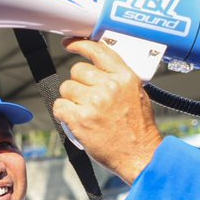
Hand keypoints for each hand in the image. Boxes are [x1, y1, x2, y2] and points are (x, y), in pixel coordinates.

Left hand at [52, 39, 163, 183]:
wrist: (140, 155)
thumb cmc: (139, 129)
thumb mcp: (138, 94)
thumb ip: (119, 78)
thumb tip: (99, 67)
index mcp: (125, 77)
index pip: (98, 50)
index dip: (80, 45)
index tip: (70, 44)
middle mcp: (110, 86)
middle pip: (77, 71)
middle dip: (79, 84)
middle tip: (89, 100)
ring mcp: (94, 102)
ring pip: (66, 88)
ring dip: (71, 100)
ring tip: (86, 113)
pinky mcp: (81, 119)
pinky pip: (60, 106)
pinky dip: (64, 114)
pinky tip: (77, 121)